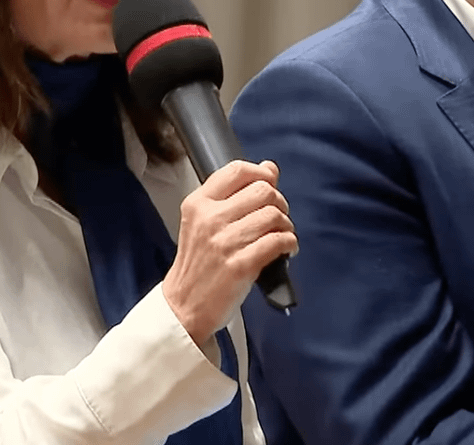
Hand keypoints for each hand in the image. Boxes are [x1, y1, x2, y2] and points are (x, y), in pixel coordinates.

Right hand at [162, 160, 297, 347]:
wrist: (184, 306)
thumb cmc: (198, 265)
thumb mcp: (204, 223)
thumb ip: (234, 195)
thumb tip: (270, 168)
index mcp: (198, 204)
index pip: (237, 170)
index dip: (262, 173)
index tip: (270, 184)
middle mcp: (210, 219)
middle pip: (262, 191)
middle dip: (279, 202)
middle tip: (278, 217)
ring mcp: (224, 242)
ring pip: (273, 215)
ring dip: (286, 225)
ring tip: (283, 236)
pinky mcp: (240, 265)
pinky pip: (277, 241)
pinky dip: (289, 243)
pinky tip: (286, 250)